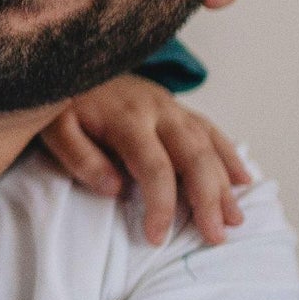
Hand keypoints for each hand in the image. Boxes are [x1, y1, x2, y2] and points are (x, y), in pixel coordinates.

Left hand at [38, 74, 251, 245]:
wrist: (70, 62)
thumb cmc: (61, 103)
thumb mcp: (56, 129)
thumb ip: (80, 158)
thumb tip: (115, 189)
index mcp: (126, 118)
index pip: (154, 167)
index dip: (161, 205)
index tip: (157, 237)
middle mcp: (156, 110)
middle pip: (193, 156)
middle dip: (208, 199)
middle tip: (216, 236)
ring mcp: (169, 106)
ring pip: (207, 144)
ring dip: (224, 183)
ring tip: (235, 219)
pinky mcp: (174, 106)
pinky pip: (209, 129)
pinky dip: (228, 154)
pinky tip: (242, 180)